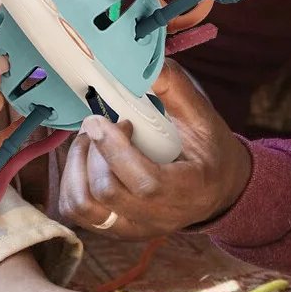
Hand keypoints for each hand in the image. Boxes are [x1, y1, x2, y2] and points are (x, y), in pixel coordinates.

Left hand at [58, 59, 251, 238]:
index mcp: (188, 190)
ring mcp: (134, 229)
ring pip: (84, 208)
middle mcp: (158, 219)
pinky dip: (72, 180)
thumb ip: (174, 88)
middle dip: (94, 151)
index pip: (146, 184)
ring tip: (90, 141)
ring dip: (77, 166)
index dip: (117, 151)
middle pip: (108, 194)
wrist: (218, 189)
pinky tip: (87, 157)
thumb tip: (142, 62)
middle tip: (100, 124)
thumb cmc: (208, 149)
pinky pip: (77, 211)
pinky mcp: (115, 229)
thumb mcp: (202, 115)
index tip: (106, 120)